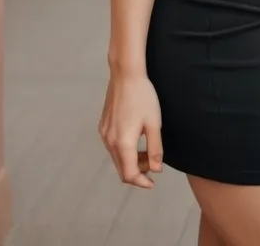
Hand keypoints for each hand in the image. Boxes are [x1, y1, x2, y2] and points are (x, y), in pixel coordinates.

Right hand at [98, 72, 162, 187]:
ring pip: (117, 158)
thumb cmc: (142, 96)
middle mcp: (110, 141)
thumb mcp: (154, 123)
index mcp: (123, 143)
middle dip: (138, 172)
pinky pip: (113, 146)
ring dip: (131, 161)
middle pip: (121, 169)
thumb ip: (155, 149)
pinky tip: (136, 140)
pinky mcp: (103, 126)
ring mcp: (104, 134)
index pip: (129, 174)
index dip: (141, 182)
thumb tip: (156, 169)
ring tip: (147, 152)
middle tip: (153, 166)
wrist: (126, 75)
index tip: (152, 183)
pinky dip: (124, 151)